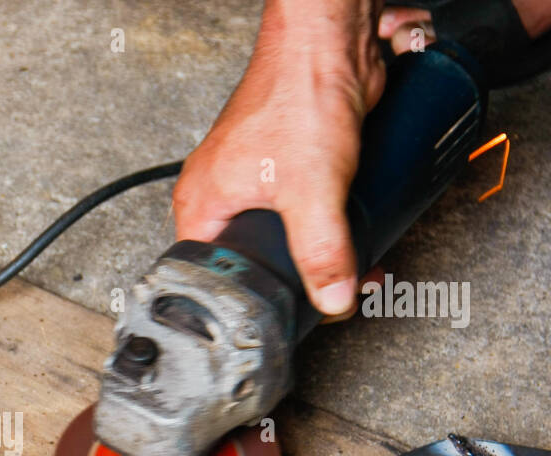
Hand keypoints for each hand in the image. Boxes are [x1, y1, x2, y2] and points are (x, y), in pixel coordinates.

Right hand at [173, 0, 386, 316]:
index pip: (206, 274)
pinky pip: (302, 210)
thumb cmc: (298, 94)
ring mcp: (253, 179)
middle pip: (248, 259)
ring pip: (279, 236)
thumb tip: (333, 298)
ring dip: (314, 254)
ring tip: (345, 272)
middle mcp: (220, 192)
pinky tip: (348, 236)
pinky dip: (325, 226)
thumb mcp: (313, 191)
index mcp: (201, 203)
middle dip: (290, 281)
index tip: (273, 318)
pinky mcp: (289, 165)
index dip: (241, 300)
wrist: (330, 43)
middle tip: (320, 299)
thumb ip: (323, 251)